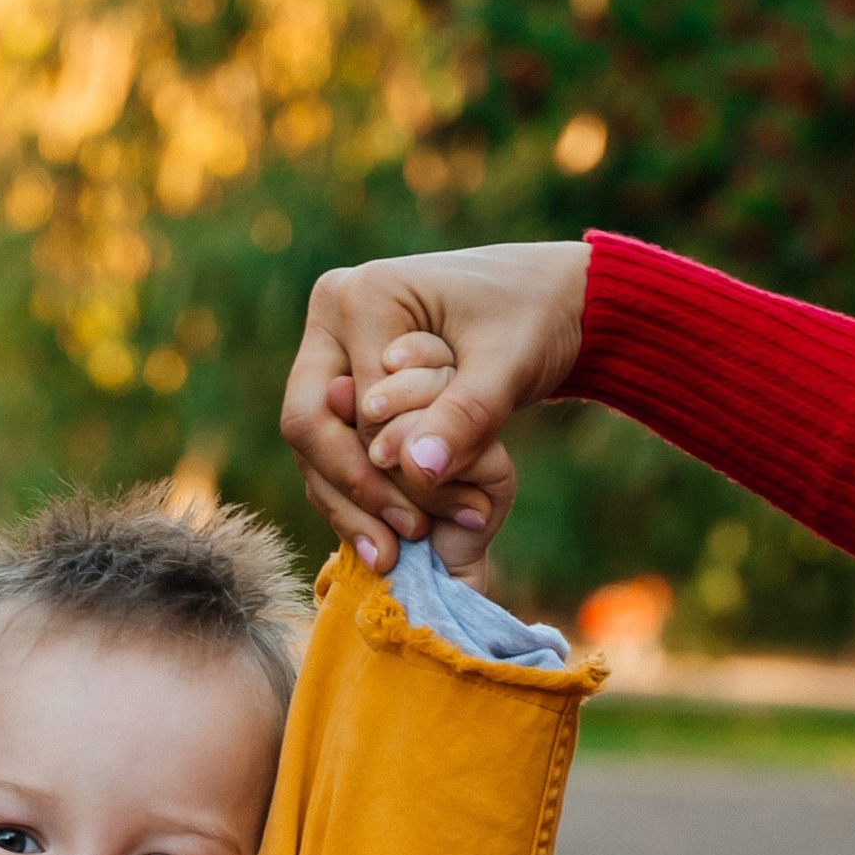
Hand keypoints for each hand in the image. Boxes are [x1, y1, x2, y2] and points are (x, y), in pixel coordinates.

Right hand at [280, 243, 590, 572]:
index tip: (420, 525)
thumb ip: (465, 416)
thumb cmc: (531, 319)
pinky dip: (354, 494)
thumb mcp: (506, 366)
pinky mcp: (341, 375)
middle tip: (390, 551)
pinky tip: (384, 541)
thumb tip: (417, 469)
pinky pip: (331, 446)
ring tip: (387, 558)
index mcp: (362, 295)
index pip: (351, 408)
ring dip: (346, 504)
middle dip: (350, 492)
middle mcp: (332, 314)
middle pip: (309, 424)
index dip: (378, 474)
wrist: (544, 297)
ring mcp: (330, 345)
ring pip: (313, 444)